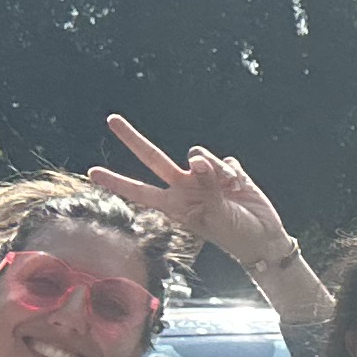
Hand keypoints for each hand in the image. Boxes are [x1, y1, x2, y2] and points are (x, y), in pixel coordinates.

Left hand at [87, 113, 294, 274]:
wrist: (264, 237)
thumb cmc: (234, 234)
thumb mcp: (214, 214)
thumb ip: (205, 185)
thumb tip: (198, 159)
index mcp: (174, 205)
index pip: (139, 190)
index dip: (116, 182)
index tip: (92, 173)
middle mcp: (184, 187)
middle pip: (154, 158)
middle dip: (133, 139)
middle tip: (111, 119)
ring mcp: (205, 178)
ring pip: (198, 155)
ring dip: (214, 168)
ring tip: (229, 188)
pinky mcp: (227, 172)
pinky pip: (225, 160)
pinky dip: (233, 173)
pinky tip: (240, 188)